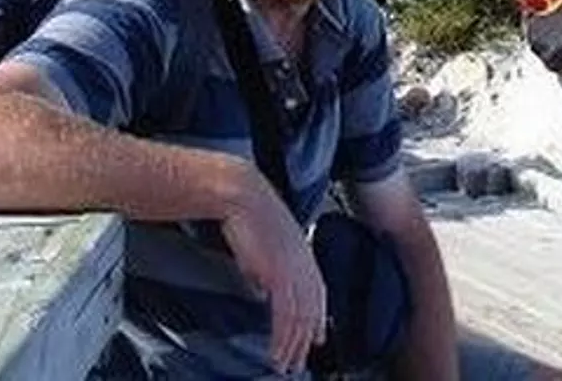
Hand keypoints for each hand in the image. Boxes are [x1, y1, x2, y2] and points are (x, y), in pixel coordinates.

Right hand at [221, 170, 326, 374]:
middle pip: (312, 311)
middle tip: (299, 362)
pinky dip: (282, 337)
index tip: (318, 338)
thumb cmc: (248, 217)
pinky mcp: (279, 274)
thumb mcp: (264, 249)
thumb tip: (264, 290)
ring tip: (285, 364)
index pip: (318, 294)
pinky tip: (276, 351)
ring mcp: (294, 270)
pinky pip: (285, 315)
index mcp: (304, 256)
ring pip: (300, 318)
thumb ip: (269, 270)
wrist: (242, 197)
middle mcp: (305, 264)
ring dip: (293, 346)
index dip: (319, 318)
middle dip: (306, 340)